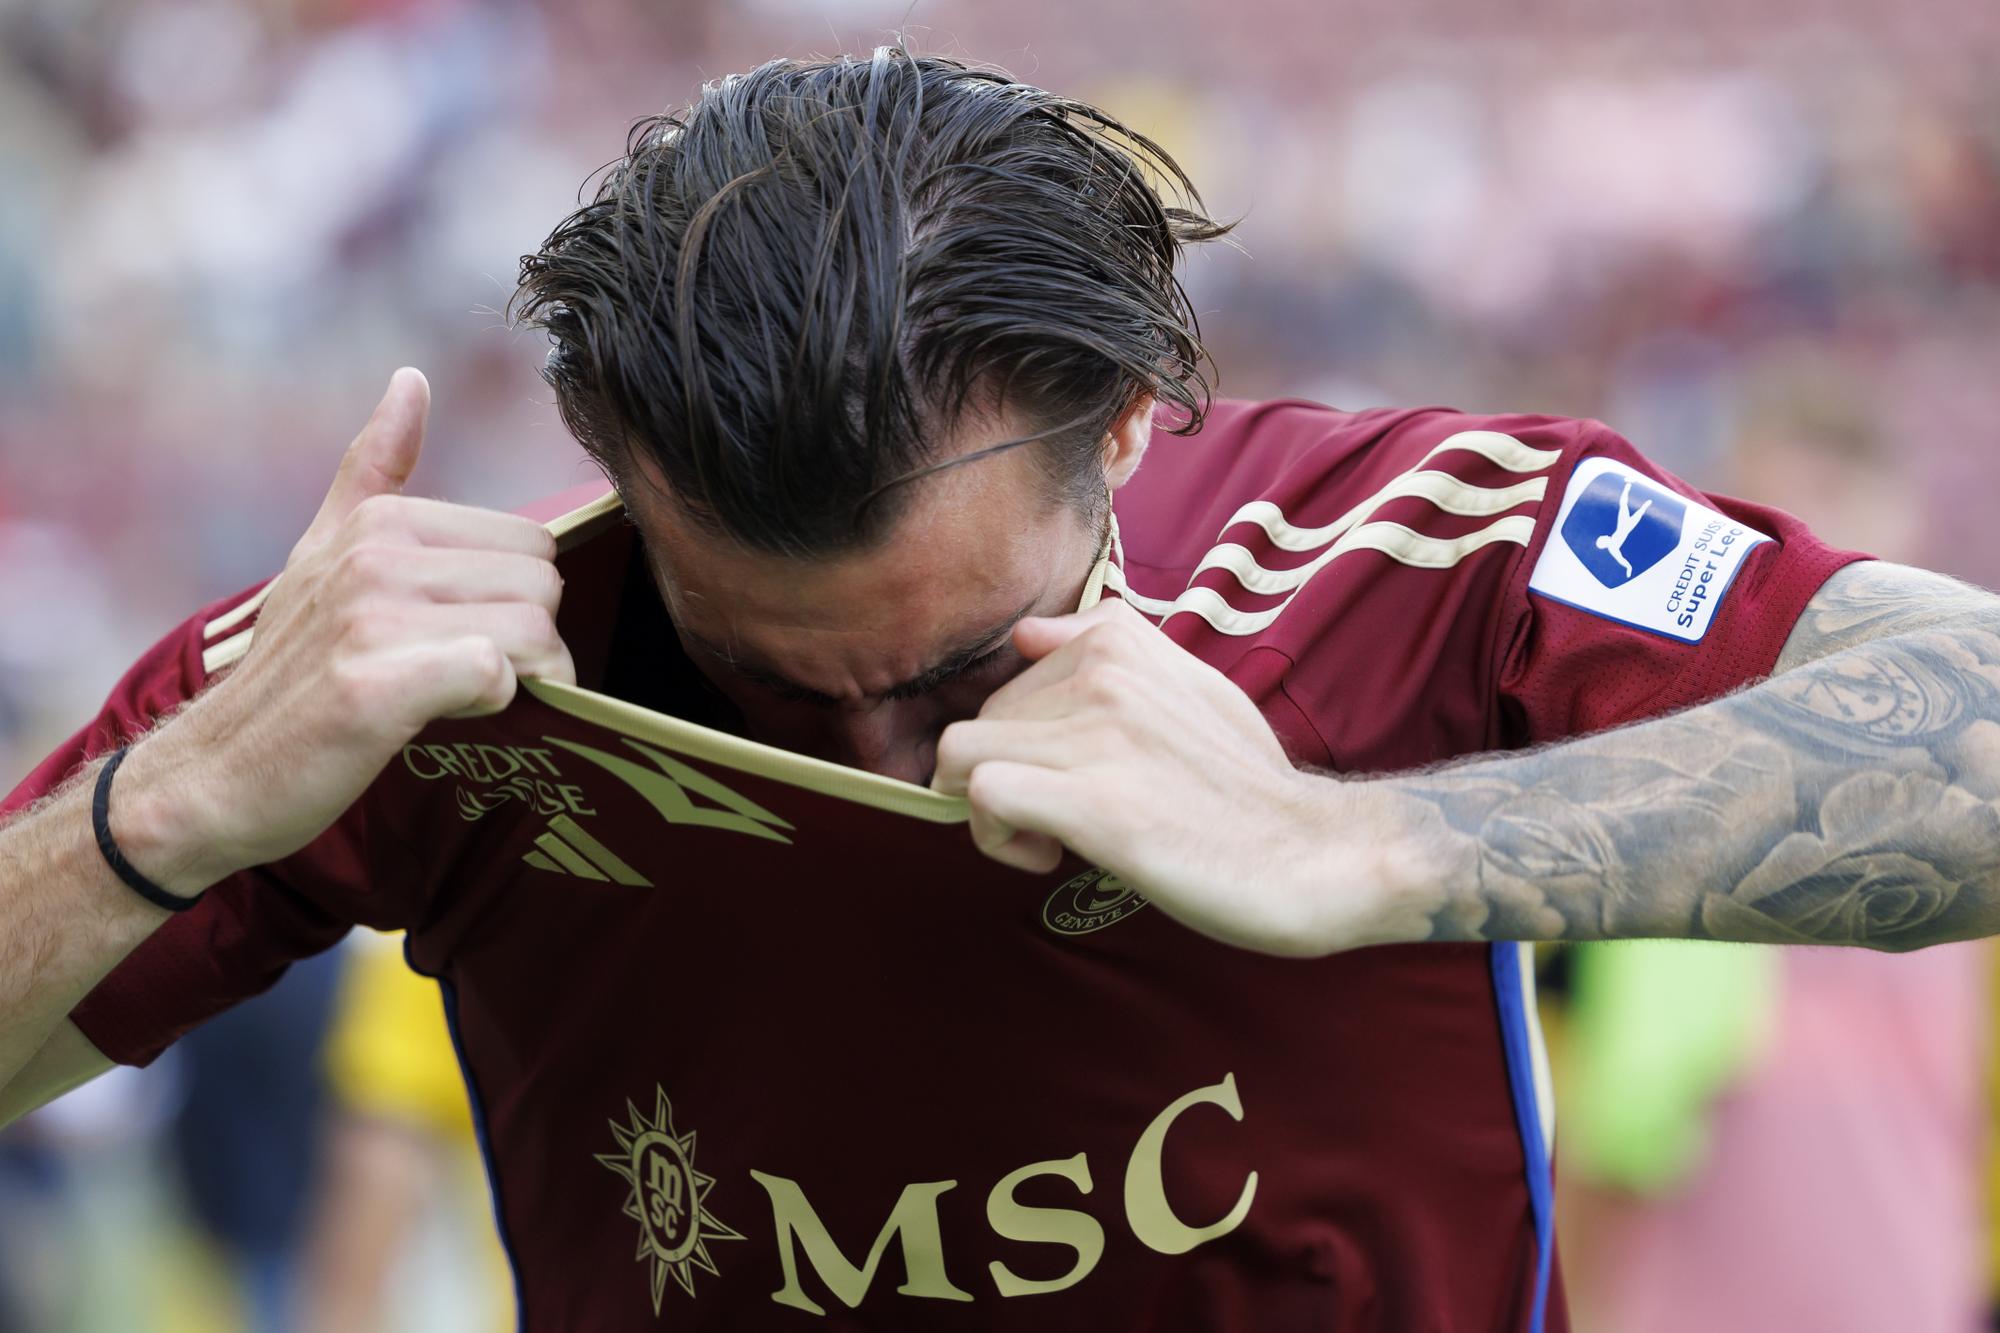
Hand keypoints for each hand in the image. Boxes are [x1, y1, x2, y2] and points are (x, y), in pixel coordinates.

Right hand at [115, 369, 574, 892]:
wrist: (212, 777)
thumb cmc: (290, 674)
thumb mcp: (320, 555)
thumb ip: (372, 471)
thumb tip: (412, 379)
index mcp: (379, 522)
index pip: (531, 542)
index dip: (522, 601)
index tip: (477, 636)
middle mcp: (374, 556)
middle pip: (542, 585)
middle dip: (536, 640)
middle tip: (485, 679)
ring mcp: (370, 618)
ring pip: (532, 630)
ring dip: (526, 679)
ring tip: (471, 701)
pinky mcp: (372, 686)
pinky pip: (494, 673)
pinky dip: (495, 704)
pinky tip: (451, 716)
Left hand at [932, 599, 1392, 955]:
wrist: (1313, 854)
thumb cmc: (1247, 787)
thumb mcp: (1192, 688)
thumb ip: (1113, 652)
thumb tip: (1030, 633)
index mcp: (1119, 643)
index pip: (1008, 680)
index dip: (1023, 737)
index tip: (1066, 774)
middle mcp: (1104, 676)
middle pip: (978, 720)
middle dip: (1003, 774)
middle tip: (1062, 816)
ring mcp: (1099, 736)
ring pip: (962, 753)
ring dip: (987, 809)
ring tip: (1049, 836)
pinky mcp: (1095, 804)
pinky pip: (982, 795)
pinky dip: (995, 835)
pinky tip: (1046, 857)